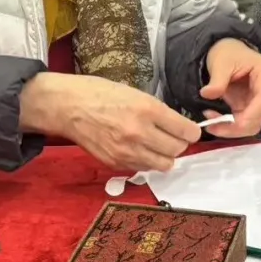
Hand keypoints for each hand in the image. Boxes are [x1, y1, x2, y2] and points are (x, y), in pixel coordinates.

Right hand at [19, 73, 200, 171]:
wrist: (68, 107)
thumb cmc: (99, 93)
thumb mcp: (135, 93)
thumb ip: (157, 111)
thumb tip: (177, 125)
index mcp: (147, 109)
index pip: (186, 131)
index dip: (192, 131)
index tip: (190, 130)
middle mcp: (140, 133)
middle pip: (178, 150)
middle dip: (180, 144)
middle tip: (174, 136)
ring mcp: (127, 151)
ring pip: (164, 164)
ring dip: (165, 156)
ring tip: (158, 145)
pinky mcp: (115, 163)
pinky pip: (143, 168)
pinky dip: (146, 161)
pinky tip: (139, 149)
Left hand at [200, 38, 260, 138]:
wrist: (227, 51)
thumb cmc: (227, 53)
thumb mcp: (220, 63)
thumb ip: (217, 80)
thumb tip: (207, 94)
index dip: (250, 115)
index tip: (232, 124)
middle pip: (259, 117)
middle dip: (236, 126)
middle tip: (212, 125)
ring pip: (252, 124)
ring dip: (232, 129)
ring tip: (210, 121)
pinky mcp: (252, 107)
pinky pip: (244, 122)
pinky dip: (230, 125)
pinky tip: (215, 118)